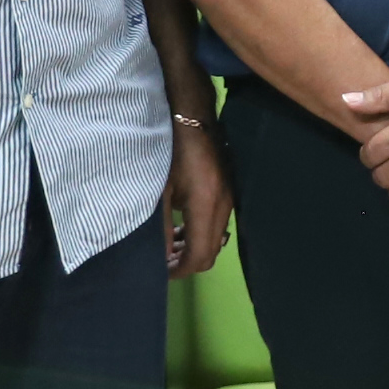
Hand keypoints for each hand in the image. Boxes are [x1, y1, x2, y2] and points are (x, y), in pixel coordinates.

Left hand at [164, 113, 232, 278]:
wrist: (192, 118)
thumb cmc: (170, 151)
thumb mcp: (160, 191)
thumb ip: (161, 227)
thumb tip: (161, 257)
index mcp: (206, 205)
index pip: (200, 255)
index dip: (181, 270)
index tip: (162, 271)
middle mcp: (224, 205)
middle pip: (212, 252)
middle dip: (188, 262)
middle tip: (164, 260)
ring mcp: (229, 198)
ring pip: (217, 239)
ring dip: (195, 247)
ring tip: (171, 244)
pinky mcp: (229, 191)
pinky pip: (219, 224)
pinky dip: (202, 233)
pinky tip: (183, 225)